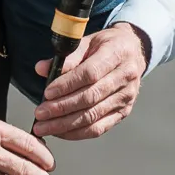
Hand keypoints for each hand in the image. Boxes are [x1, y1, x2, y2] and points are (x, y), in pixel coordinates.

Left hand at [32, 23, 147, 140]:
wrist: (134, 52)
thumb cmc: (106, 45)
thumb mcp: (88, 41)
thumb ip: (66, 57)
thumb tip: (41, 69)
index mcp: (116, 53)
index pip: (90, 74)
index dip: (67, 85)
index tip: (46, 93)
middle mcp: (125, 77)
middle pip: (90, 98)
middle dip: (61, 108)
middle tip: (40, 113)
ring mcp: (126, 98)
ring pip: (93, 116)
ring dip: (65, 124)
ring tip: (44, 126)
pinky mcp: (123, 112)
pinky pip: (99, 128)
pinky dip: (77, 133)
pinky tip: (59, 131)